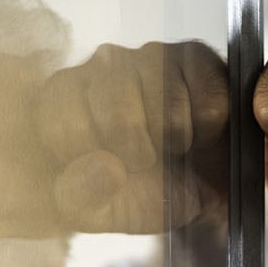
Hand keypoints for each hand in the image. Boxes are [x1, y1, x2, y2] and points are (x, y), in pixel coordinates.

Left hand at [34, 40, 228, 232]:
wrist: (201, 189)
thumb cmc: (139, 192)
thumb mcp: (100, 211)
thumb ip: (81, 196)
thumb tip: (107, 169)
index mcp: (60, 98)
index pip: (61, 125)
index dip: (90, 160)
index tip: (104, 169)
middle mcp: (99, 65)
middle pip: (118, 118)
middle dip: (137, 155)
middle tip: (144, 161)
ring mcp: (148, 55)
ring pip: (166, 110)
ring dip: (175, 144)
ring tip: (172, 147)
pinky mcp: (194, 55)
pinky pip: (207, 104)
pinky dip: (207, 132)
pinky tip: (199, 131)